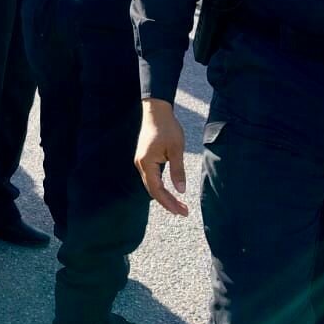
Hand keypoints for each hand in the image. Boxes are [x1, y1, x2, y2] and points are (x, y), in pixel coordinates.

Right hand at [135, 99, 188, 216]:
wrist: (156, 111)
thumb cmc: (167, 128)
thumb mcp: (176, 150)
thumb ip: (178, 171)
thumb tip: (181, 191)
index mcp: (147, 163)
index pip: (157, 190)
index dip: (169, 203)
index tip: (181, 211)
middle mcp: (140, 164)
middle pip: (152, 190)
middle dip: (167, 202)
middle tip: (183, 212)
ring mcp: (141, 161)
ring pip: (151, 185)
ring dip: (164, 196)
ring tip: (179, 205)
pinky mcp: (144, 158)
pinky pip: (151, 178)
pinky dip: (160, 187)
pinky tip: (169, 190)